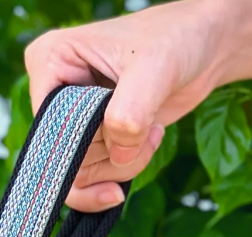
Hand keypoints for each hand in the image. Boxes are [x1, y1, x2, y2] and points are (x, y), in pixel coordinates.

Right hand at [25, 0, 231, 210]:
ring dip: (122, 165)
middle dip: (111, 153)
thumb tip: (118, 155)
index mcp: (50, 60)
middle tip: (147, 126)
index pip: (48, 126)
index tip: (123, 126)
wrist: (203, 49)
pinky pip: (88, 182)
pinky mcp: (89, 141)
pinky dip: (119, 176)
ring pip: (79, 174)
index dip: (85, 139)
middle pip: (65, 155)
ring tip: (152, 132)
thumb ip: (130, 111)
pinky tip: (143, 153)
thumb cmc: (177, 39)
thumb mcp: (155, 66)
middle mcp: (52, 94)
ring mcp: (69, 122)